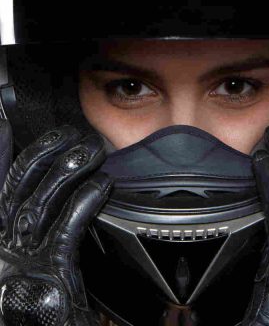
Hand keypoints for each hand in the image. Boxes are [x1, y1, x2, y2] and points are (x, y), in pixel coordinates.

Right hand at [0, 120, 112, 325]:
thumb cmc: (38, 303)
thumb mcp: (27, 258)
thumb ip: (35, 225)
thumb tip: (47, 191)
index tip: (2, 123)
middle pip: (19, 185)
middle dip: (45, 152)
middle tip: (70, 132)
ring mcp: (20, 260)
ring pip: (43, 200)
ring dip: (70, 169)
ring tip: (92, 150)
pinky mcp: (48, 275)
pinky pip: (66, 227)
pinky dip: (84, 200)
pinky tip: (101, 185)